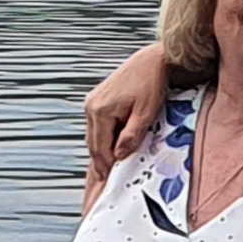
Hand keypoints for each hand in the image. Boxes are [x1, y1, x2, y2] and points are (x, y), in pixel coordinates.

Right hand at [84, 46, 171, 186]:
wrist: (150, 61)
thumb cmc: (151, 83)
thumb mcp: (145, 114)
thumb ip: (131, 136)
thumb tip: (119, 155)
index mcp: (100, 111)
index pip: (100, 147)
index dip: (106, 165)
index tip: (111, 180)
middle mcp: (91, 106)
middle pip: (93, 143)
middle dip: (101, 161)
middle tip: (107, 180)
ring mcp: (92, 102)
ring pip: (94, 135)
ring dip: (102, 150)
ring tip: (111, 166)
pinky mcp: (97, 99)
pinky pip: (98, 125)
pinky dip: (104, 137)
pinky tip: (113, 146)